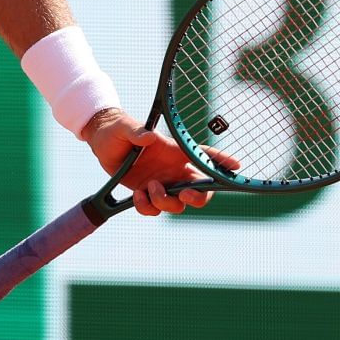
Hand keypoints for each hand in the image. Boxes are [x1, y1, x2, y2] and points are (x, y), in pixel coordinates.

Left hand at [82, 107, 240, 216]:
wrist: (103, 142)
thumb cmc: (118, 130)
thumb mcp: (125, 128)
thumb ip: (136, 132)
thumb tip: (148, 137)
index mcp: (174, 151)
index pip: (203, 156)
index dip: (221, 161)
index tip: (236, 166)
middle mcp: (172, 170)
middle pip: (199, 190)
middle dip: (199, 198)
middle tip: (186, 195)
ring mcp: (161, 183)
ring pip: (177, 205)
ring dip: (165, 202)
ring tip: (149, 187)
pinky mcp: (146, 193)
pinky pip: (154, 210)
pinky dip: (147, 207)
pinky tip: (137, 195)